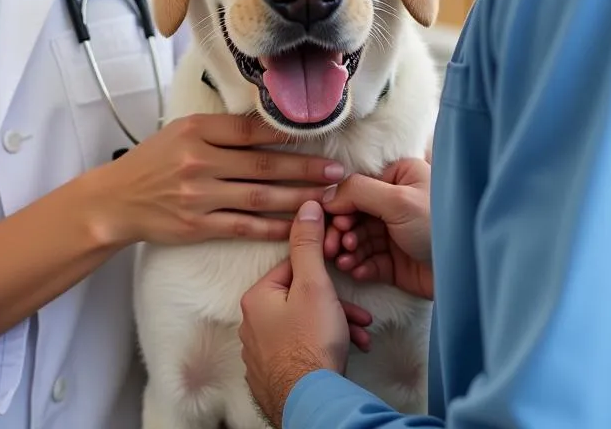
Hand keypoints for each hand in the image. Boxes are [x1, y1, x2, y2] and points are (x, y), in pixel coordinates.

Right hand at [91, 114, 343, 246]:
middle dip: (305, 168)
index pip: (248, 130)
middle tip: (337, 171)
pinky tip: (297, 226)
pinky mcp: (198, 226)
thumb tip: (266, 123)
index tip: (316, 136)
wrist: (116, 200)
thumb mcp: (179, 131)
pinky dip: (273, 227)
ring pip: (260, 197)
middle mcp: (198, 161)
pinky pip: (245, 227)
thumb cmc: (152, 162)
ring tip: (327, 198)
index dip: (285, 134)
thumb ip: (218, 129)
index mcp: (195, 131)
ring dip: (298, 198)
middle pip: (262, 164)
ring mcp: (199, 195)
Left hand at [239, 200, 372, 426]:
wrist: (312, 403)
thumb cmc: (311, 343)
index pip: (290, 268)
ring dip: (334, 328)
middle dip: (334, 305)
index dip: (321, 271)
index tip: (341, 278)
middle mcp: (251, 324)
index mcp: (256, 298)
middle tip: (358, 316)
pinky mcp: (273, 375)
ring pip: (303, 326)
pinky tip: (343, 356)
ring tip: (359, 337)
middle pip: (298, 299)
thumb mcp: (314, 284)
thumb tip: (305, 206)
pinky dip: (322, 349)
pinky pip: (300, 351)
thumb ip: (309, 244)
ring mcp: (260, 352)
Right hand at [323, 158, 432, 299]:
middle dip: (341, 232)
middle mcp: (395, 203)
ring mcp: (394, 234)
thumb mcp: (398, 200)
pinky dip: (359, 265)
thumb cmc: (439, 226)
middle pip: (354, 215)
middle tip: (333, 247)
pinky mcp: (395, 262)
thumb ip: (358, 191)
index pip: (357, 187)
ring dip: (348, 250)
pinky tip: (355, 270)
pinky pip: (369, 261)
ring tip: (345, 261)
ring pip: (358, 240)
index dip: (340, 206)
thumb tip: (326, 195)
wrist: (468, 274)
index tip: (332, 222)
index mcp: (399, 178)